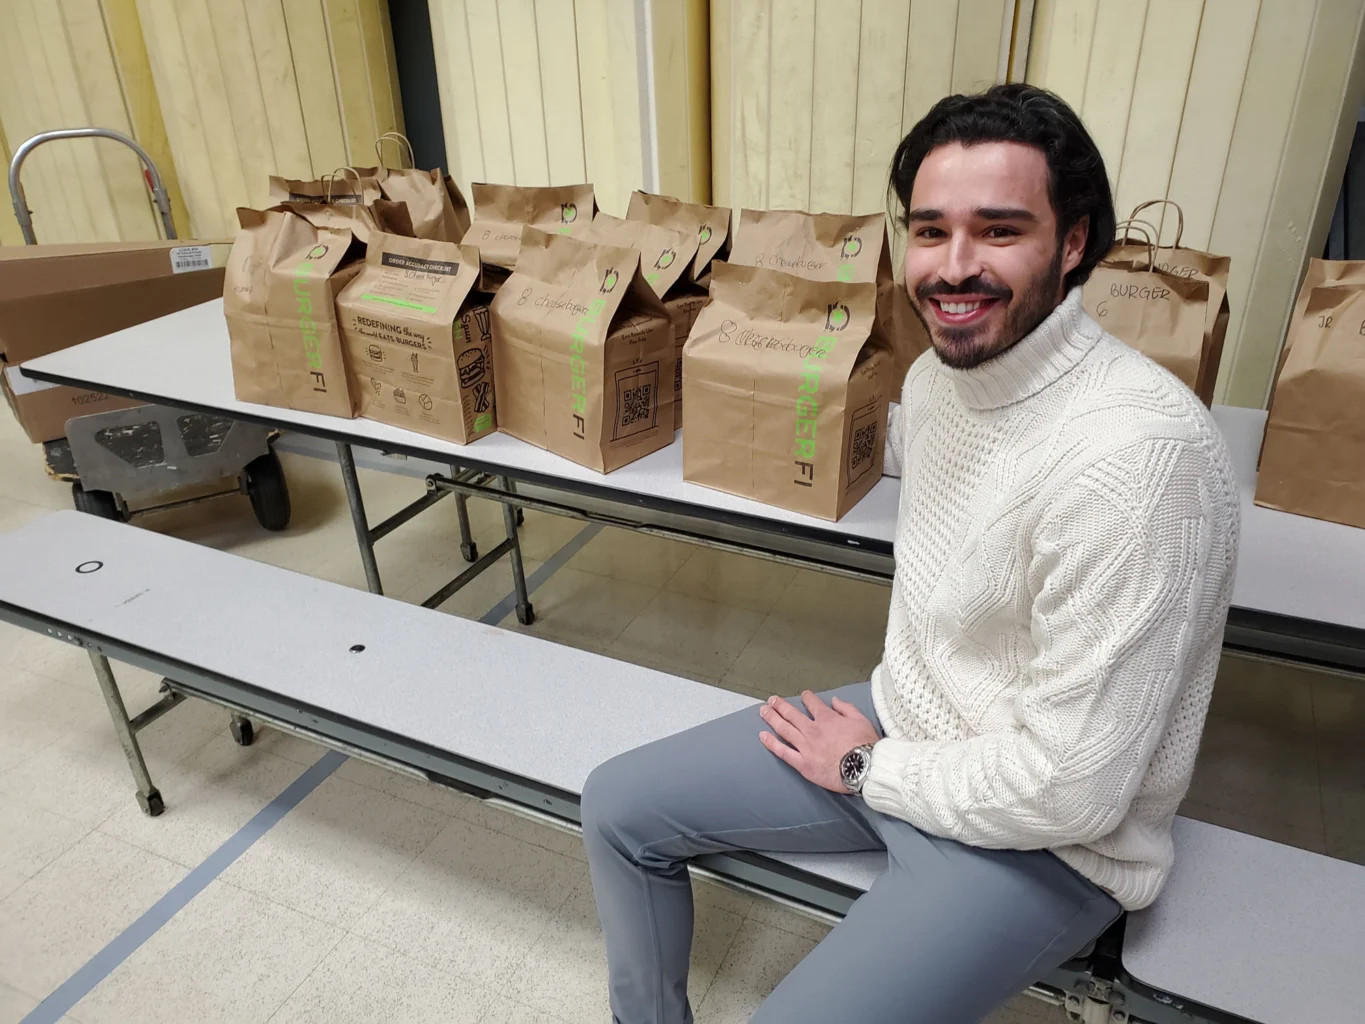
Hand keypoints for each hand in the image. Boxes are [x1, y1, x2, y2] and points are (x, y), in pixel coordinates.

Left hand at [758, 691, 880, 792]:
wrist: (864, 769)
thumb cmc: (865, 746)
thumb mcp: (861, 720)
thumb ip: (846, 708)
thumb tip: (834, 700)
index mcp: (827, 719)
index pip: (813, 704)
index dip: (807, 697)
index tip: (803, 695)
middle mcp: (813, 730)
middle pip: (792, 714)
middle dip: (780, 705)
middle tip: (772, 700)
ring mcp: (806, 747)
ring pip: (784, 729)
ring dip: (772, 718)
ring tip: (763, 711)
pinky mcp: (803, 763)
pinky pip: (783, 752)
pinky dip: (771, 743)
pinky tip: (763, 736)